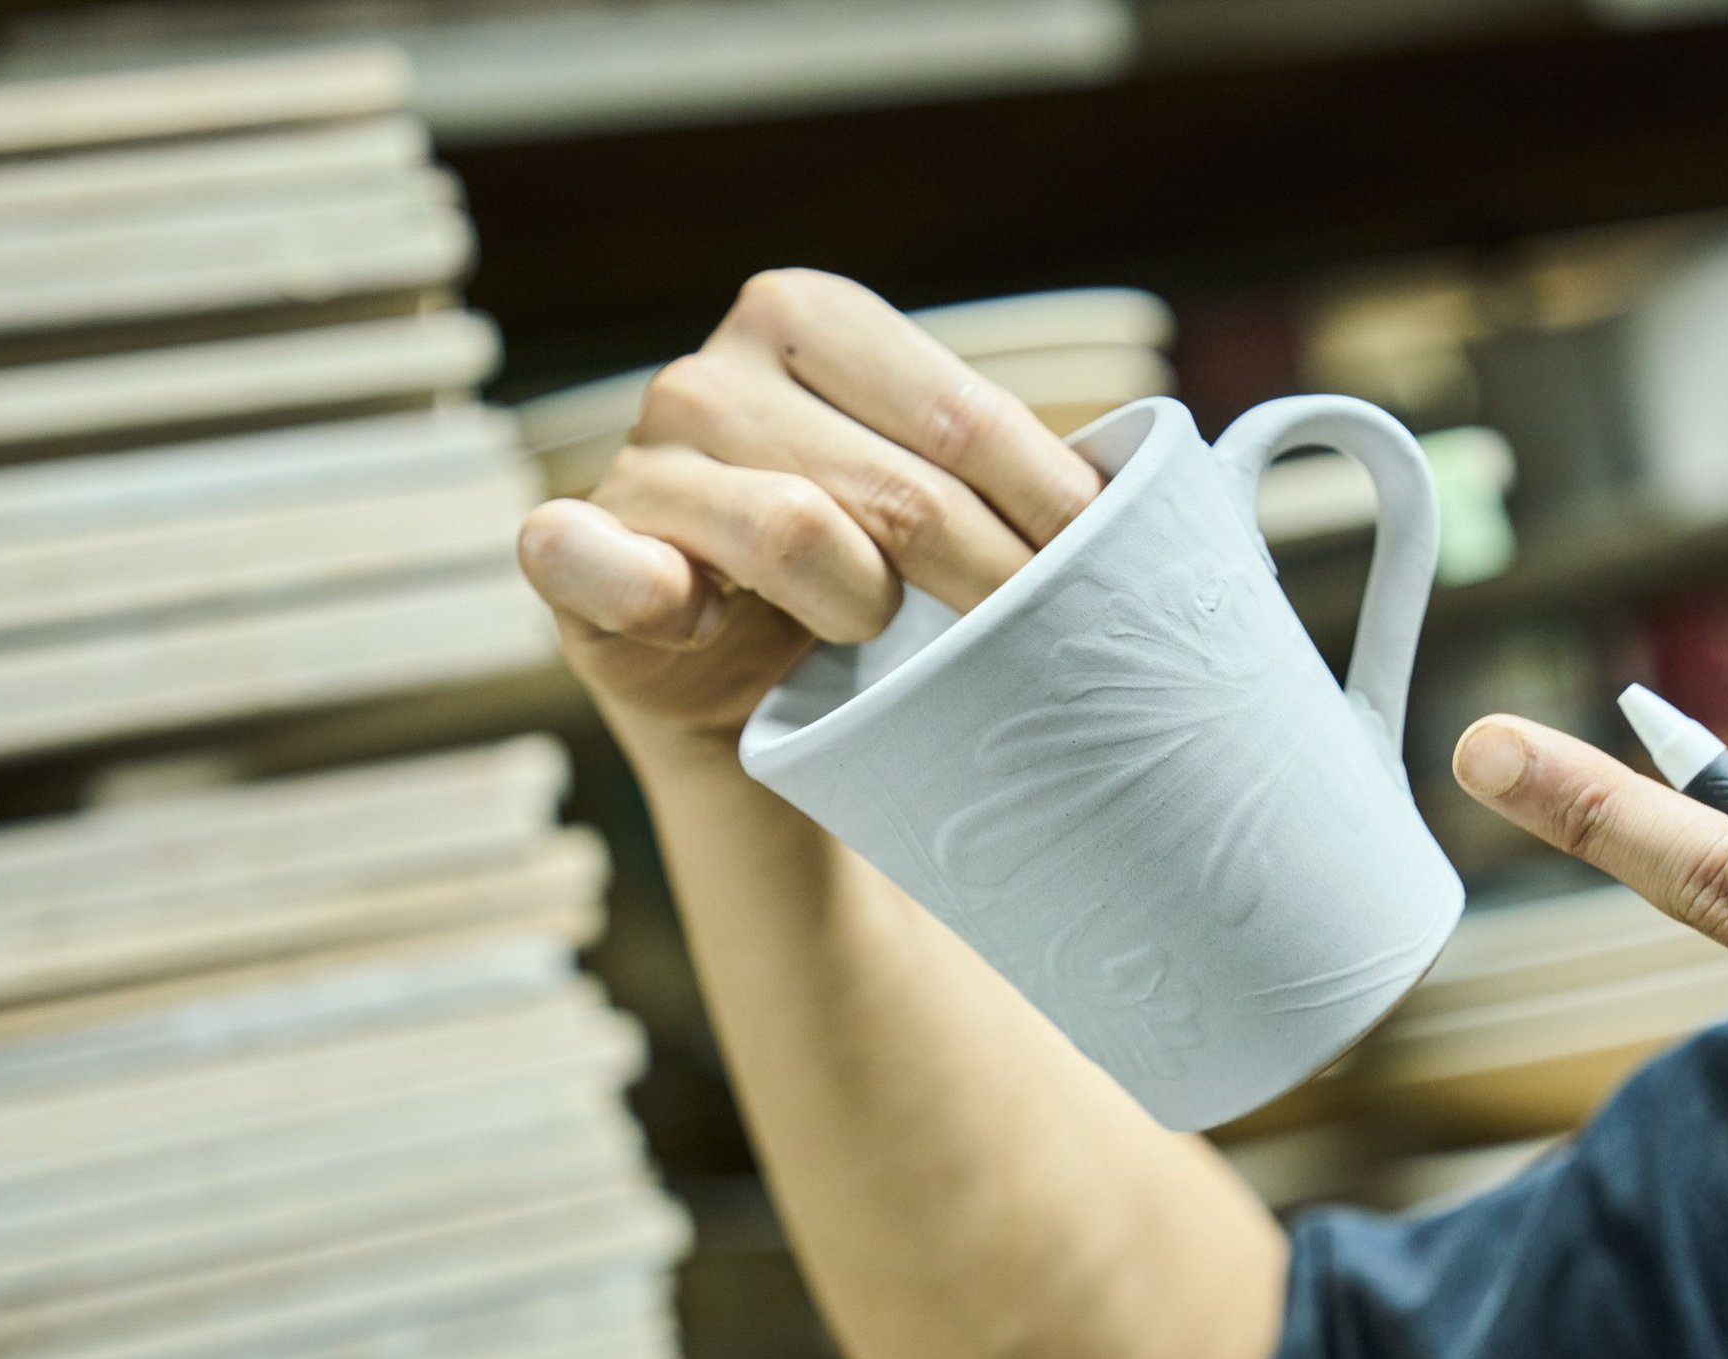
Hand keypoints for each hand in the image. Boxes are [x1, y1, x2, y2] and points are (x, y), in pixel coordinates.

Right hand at [516, 270, 1101, 765]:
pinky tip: (699, 618)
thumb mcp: (933, 494)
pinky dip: (660, 598)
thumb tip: (1151, 504)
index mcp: (811, 316)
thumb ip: (1007, 472)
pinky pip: (607, 564)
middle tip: (1044, 650)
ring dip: (864, 609)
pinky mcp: (576, 548)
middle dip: (994, 586)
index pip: (968, 419)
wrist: (729, 674)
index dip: (1056, 513)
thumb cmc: (857, 570)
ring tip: (873, 632)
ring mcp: (642, 458)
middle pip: (903, 493)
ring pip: (800, 536)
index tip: (1119, 581)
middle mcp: (716, 370)